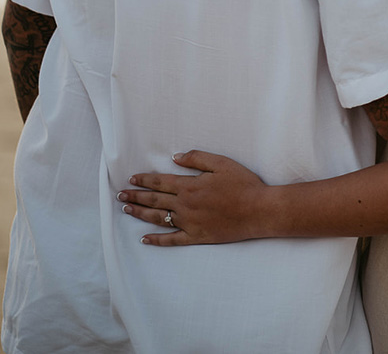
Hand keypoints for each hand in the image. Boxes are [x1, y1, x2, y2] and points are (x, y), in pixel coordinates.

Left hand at [118, 150, 268, 245]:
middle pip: (155, 200)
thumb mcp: (222, 163)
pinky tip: (145, 239)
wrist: (258, 210)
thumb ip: (197, 158)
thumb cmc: (243, 184)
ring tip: (127, 210)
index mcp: (190, 185)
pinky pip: (172, 240)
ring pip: (159, 218)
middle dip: (136, 196)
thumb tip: (176, 157)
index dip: (144, 179)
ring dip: (141, 214)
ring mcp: (189, 223)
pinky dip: (156, 240)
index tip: (131, 179)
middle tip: (120, 195)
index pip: (160, 181)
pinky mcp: (196, 237)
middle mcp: (185, 205)